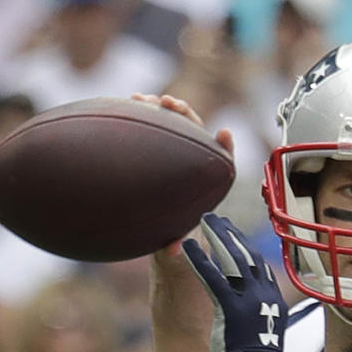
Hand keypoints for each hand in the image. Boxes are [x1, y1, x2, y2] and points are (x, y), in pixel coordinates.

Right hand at [130, 93, 233, 258]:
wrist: (168, 231)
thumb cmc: (177, 237)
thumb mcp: (177, 244)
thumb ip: (177, 246)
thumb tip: (172, 252)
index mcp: (205, 181)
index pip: (221, 160)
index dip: (224, 147)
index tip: (223, 135)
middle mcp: (193, 161)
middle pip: (195, 130)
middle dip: (183, 113)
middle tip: (167, 103)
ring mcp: (176, 152)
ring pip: (172, 124)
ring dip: (158, 108)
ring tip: (139, 98)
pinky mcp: (158, 149)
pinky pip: (152, 128)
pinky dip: (142, 115)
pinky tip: (127, 104)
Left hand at [182, 213, 286, 351]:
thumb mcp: (262, 338)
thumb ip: (256, 321)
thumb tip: (251, 320)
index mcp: (274, 303)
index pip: (260, 266)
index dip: (244, 247)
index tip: (232, 233)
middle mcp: (265, 297)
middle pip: (248, 256)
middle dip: (230, 235)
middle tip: (215, 219)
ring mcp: (250, 302)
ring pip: (232, 260)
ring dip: (217, 237)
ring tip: (203, 220)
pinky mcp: (231, 310)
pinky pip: (213, 278)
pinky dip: (200, 258)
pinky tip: (189, 244)